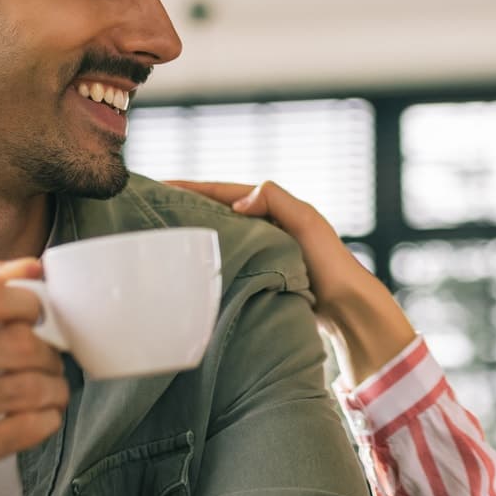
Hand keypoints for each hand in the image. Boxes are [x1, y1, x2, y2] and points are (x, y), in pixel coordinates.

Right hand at [0, 258, 67, 491]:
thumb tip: (32, 268)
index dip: (31, 304)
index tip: (38, 317)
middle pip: (18, 345)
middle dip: (49, 352)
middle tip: (51, 360)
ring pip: (27, 389)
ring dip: (54, 388)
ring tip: (52, 389)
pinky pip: (24, 430)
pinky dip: (46, 420)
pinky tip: (40, 416)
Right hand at [168, 180, 416, 384]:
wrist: (346, 309)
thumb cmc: (330, 264)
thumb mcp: (306, 222)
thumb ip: (276, 200)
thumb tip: (238, 200)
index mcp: (272, 207)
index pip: (221, 191)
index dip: (190, 188)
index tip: (157, 186)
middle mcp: (263, 226)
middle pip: (214, 212)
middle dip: (184, 209)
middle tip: (148, 211)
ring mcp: (259, 251)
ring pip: (217, 238)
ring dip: (192, 236)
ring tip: (159, 238)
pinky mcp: (258, 276)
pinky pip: (224, 263)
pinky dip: (205, 262)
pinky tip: (186, 271)